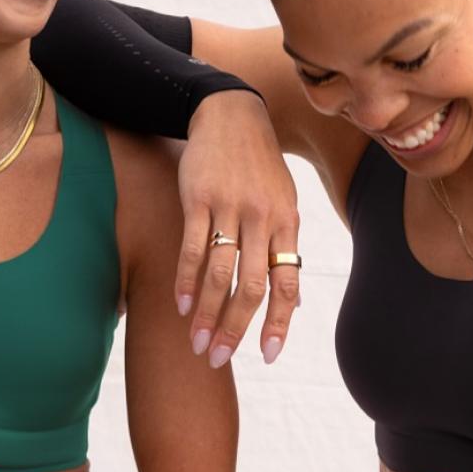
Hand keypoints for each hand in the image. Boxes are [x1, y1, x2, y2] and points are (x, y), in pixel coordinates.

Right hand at [178, 92, 300, 368]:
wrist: (232, 114)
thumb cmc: (259, 167)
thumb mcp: (284, 202)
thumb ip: (285, 250)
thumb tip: (294, 304)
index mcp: (286, 224)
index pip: (286, 284)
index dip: (277, 323)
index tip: (266, 356)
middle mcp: (262, 218)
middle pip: (250, 285)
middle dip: (234, 328)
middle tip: (217, 358)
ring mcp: (229, 207)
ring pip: (218, 272)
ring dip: (205, 312)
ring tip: (195, 341)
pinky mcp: (199, 197)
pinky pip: (192, 246)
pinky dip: (185, 279)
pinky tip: (178, 304)